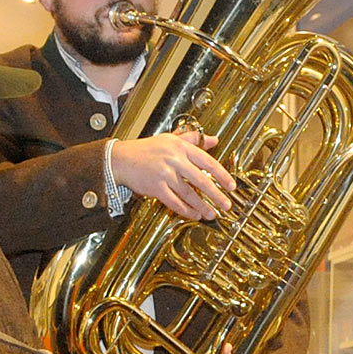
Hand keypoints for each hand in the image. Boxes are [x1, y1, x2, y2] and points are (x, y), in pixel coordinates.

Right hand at [112, 129, 235, 220]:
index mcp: (180, 147)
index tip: (231, 186)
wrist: (121, 159)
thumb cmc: (146, 149)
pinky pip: (174, 202)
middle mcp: (174, 159)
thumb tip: (213, 140)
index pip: (207, 162)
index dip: (222, 175)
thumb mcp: (170, 139)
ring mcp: (165, 174)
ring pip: (189, 193)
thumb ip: (192, 139)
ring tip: (212, 213)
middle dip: (216, 195)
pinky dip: (186, 210)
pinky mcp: (155, 187)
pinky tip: (194, 215)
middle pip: (201, 180)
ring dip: (202, 206)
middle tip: (227, 205)